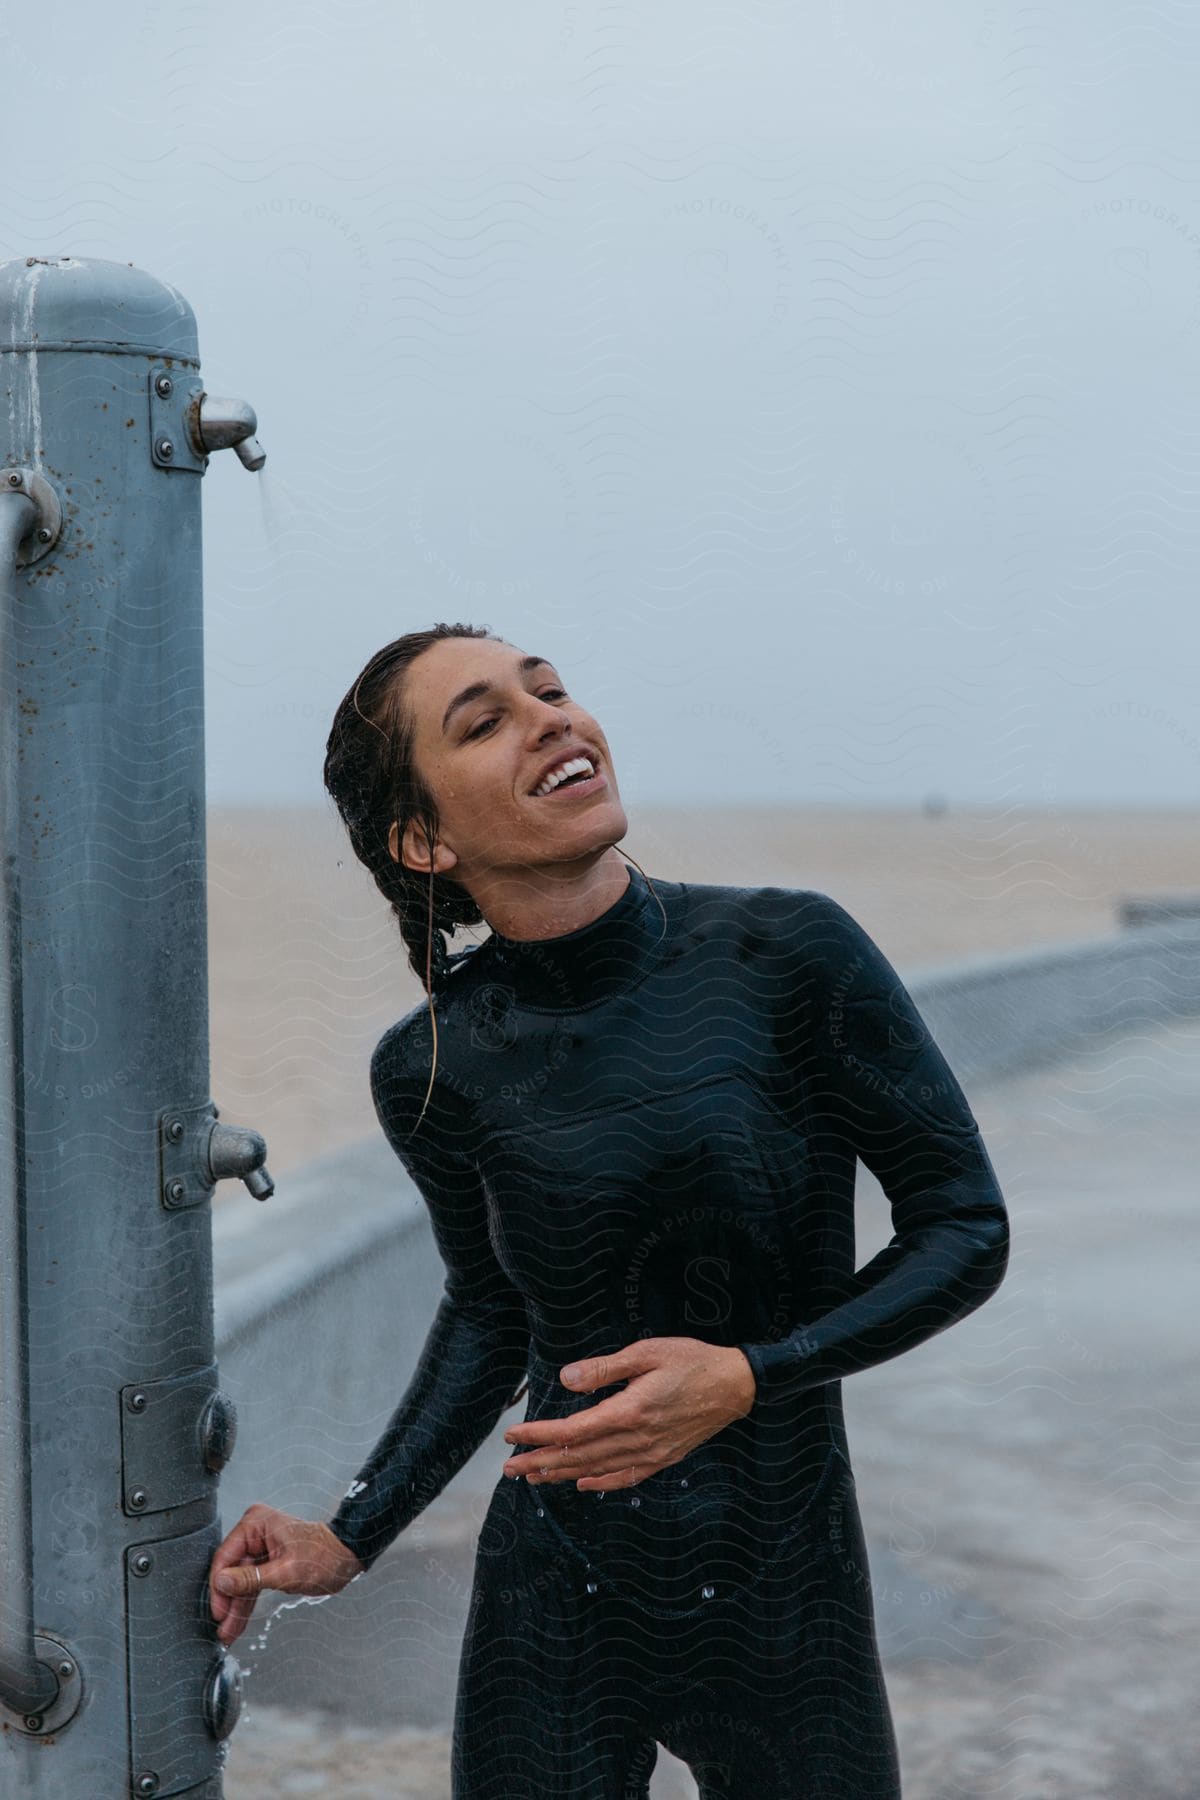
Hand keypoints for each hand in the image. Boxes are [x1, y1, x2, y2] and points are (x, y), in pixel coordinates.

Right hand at [206, 1504, 364, 1647]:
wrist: (346, 1558)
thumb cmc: (322, 1557)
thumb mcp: (285, 1572)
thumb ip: (250, 1578)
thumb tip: (221, 1581)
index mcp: (256, 1524)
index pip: (226, 1556)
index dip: (219, 1586)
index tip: (218, 1610)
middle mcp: (255, 1532)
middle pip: (231, 1571)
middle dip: (228, 1602)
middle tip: (222, 1628)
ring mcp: (260, 1548)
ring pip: (240, 1582)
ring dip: (236, 1608)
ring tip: (228, 1634)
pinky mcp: (266, 1562)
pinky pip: (251, 1585)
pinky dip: (246, 1604)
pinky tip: (237, 1624)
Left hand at [501, 1338, 756, 1490]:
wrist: (736, 1385)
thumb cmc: (691, 1361)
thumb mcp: (646, 1352)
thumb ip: (604, 1368)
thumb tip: (565, 1379)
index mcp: (629, 1411)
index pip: (572, 1430)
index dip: (539, 1435)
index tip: (513, 1435)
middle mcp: (637, 1439)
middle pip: (578, 1456)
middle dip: (540, 1461)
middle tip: (510, 1468)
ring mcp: (651, 1453)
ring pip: (597, 1469)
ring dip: (562, 1474)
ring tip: (534, 1477)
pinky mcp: (663, 1458)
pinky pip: (626, 1477)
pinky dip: (600, 1482)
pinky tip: (582, 1484)